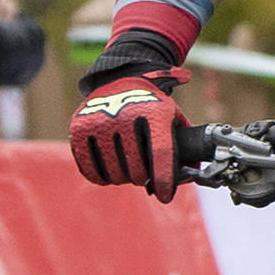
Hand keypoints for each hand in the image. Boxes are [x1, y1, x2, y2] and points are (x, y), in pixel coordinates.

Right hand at [71, 70, 181, 195]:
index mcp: (154, 112)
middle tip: (141, 178)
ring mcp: (100, 121)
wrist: (121, 78)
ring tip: (126, 175)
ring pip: (113, 171)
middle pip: (135, 167)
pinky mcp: (79, 127)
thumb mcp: (171, 114)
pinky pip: (89, 166)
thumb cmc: (151, 104)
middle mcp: (126, 115)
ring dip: (121, 179)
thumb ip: (184, 141)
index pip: (161, 153)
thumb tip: (195, 171)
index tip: (165, 196)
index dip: (164, 179)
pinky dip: (99, 177)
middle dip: (141, 179)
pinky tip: (107, 176)